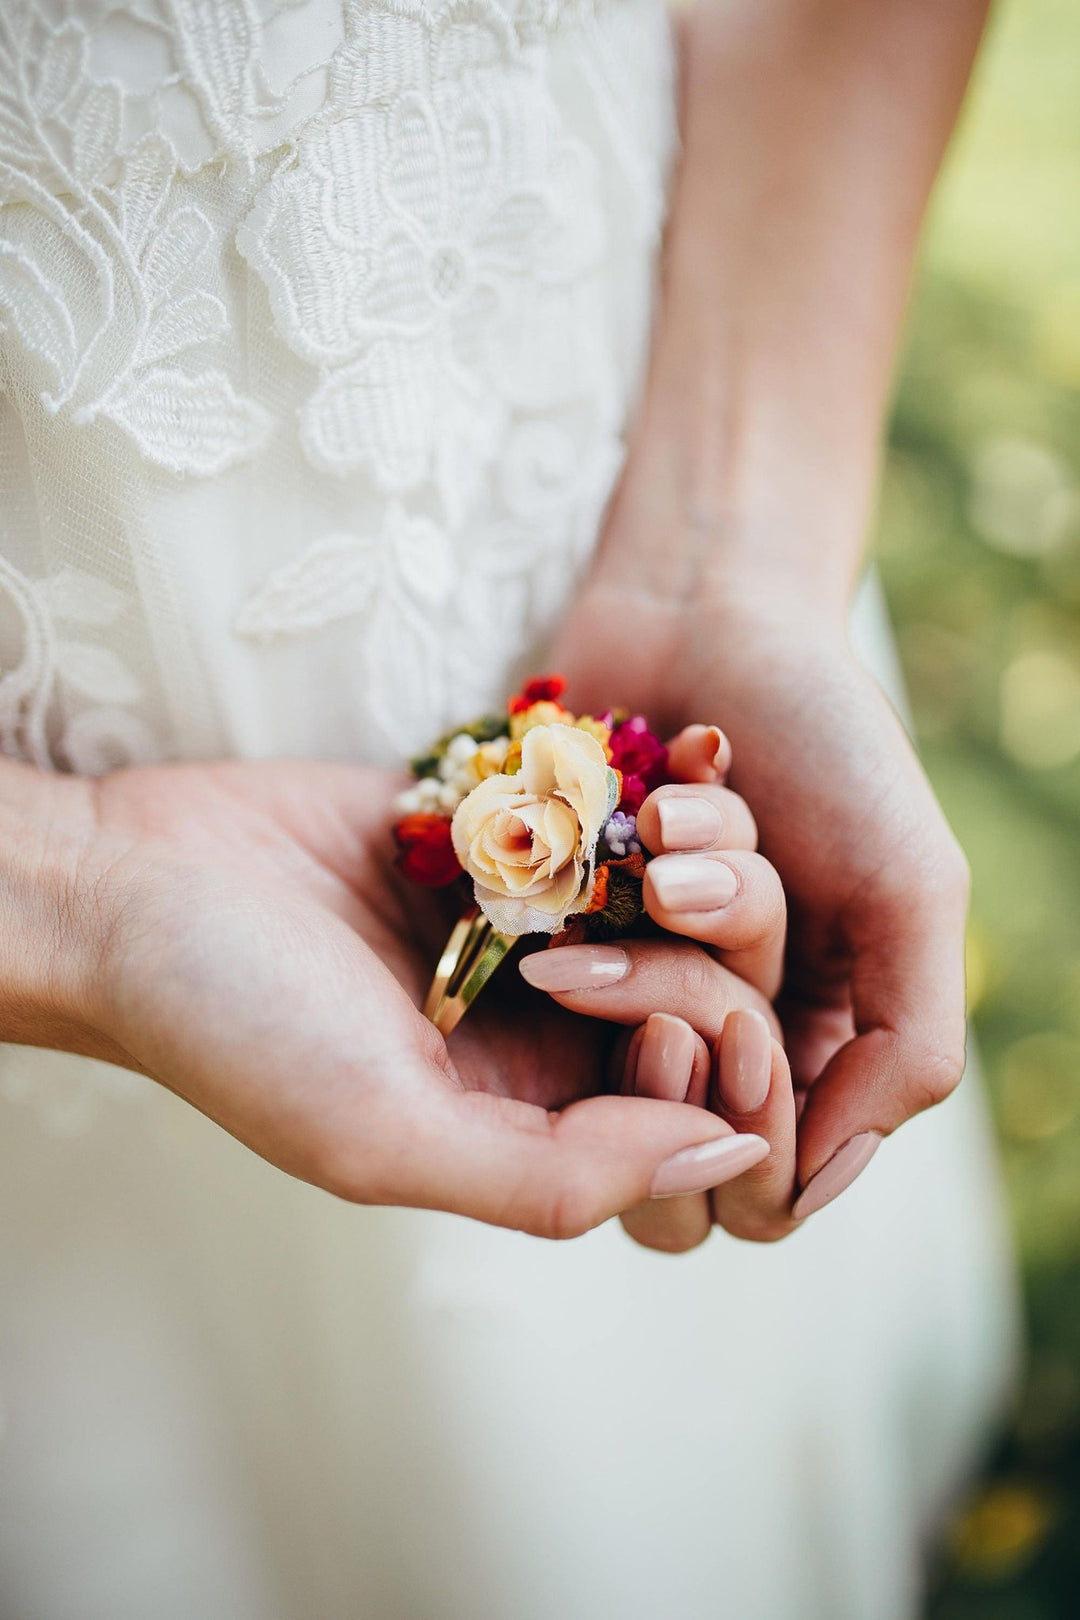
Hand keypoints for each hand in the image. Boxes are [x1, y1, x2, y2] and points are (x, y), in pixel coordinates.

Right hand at [0, 757, 779, 1237]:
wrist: (122, 876)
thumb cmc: (233, 1025)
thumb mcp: (386, 1136)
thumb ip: (561, 1174)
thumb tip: (729, 1162)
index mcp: (526, 1119)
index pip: (685, 1117)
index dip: (714, 1075)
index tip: (669, 1019)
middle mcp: (540, 1024)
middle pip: (699, 997)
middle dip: (708, 954)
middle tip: (653, 909)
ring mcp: (525, 918)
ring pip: (674, 897)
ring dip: (704, 860)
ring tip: (693, 820)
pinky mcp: (501, 826)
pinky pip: (613, 813)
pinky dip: (657, 787)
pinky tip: (694, 757)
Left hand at [554, 584, 969, 1223]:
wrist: (713, 605)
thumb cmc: (827, 733)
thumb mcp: (912, 885)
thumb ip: (908, 1044)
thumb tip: (824, 1183)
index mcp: (818, 1033)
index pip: (773, 1171)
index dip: (752, 1121)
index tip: (743, 1028)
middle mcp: (720, 1018)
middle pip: (674, 1111)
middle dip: (679, 998)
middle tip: (680, 888)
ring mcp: (629, 971)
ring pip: (603, 1049)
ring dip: (639, 926)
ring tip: (669, 815)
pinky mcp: (554, 921)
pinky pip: (541, 965)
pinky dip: (585, 888)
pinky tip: (637, 796)